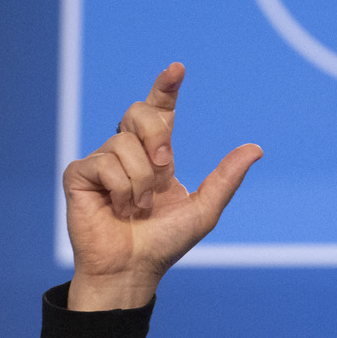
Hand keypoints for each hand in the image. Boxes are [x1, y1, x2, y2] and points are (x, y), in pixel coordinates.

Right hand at [64, 63, 262, 310]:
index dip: (166, 89)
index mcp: (157, 157)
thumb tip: (256, 148)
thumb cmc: (166, 242)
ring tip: (137, 207)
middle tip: (163, 167)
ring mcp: (103, 162)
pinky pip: (103, 163)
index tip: (177, 69)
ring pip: (123, 142)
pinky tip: (118, 208)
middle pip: (139, 113)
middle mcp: (129, 153)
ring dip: (140, 180)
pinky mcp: (80, 175)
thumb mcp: (205, 208)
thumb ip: (226, 177)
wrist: (134, 268)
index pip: (161, 113)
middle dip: (156, 135)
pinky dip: (120, 189)